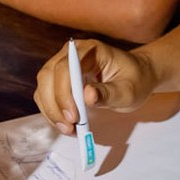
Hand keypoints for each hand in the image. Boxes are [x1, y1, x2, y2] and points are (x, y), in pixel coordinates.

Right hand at [34, 40, 158, 134]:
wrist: (136, 77)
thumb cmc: (134, 80)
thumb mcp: (128, 91)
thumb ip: (108, 93)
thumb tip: (87, 96)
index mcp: (89, 50)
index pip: (65, 67)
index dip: (64, 92)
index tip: (73, 116)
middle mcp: (71, 54)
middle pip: (48, 76)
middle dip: (55, 105)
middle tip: (69, 127)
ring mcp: (62, 65)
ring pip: (43, 87)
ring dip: (51, 111)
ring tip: (68, 130)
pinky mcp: (60, 79)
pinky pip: (46, 95)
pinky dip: (52, 112)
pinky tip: (66, 125)